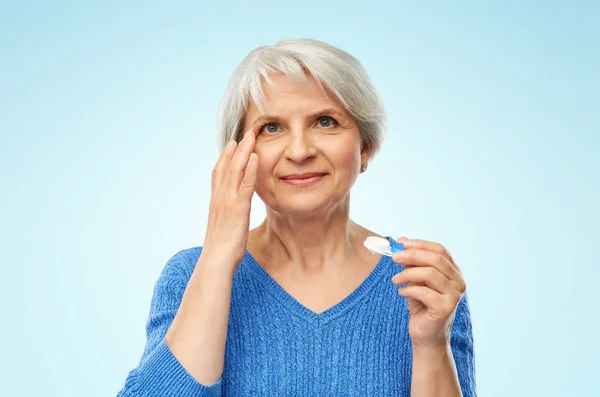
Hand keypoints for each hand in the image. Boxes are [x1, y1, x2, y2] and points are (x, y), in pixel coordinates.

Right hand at [200, 130, 257, 273]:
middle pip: (227, 166)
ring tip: (252, 136)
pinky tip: (256, 157)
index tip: (233, 143)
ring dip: (244, 152)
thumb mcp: (225, 229)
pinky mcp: (238, 208)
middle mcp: (220, 197)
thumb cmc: (222, 252)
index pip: (219, 173)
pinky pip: (245, 184)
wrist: (216, 262)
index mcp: (216, 202)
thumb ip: (228, 219)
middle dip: (236, 148)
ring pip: (235, 170)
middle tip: (245, 132)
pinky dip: (251, 169)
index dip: (226, 156)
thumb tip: (233, 219)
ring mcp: (228, 201)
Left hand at [391, 237, 465, 348]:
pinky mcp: (445, 308)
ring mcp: (454, 296)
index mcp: (454, 272)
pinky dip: (408, 290)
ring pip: (430, 273)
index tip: (401, 243)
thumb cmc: (422, 306)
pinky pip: (424, 292)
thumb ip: (412, 262)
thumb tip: (401, 240)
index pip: (440, 250)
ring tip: (395, 280)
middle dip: (412, 255)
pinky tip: (402, 293)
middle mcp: (458, 282)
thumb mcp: (416, 280)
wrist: (426, 336)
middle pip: (436, 259)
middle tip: (394, 258)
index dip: (420, 244)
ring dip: (407, 274)